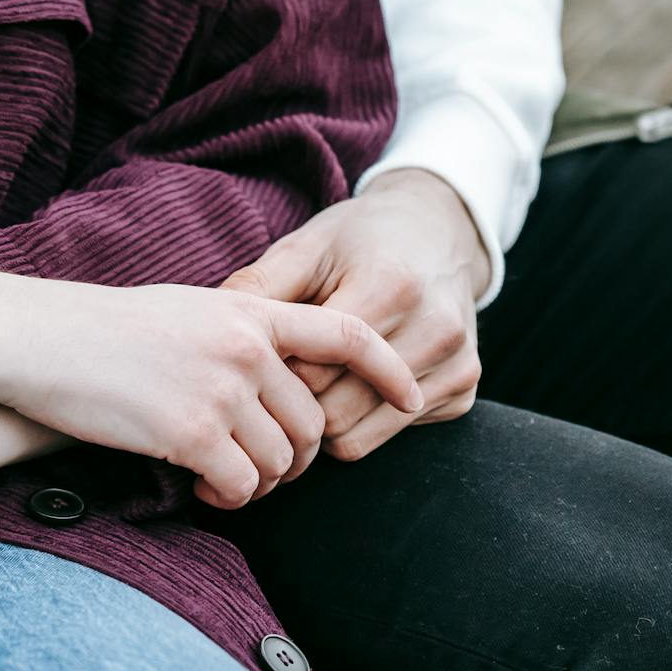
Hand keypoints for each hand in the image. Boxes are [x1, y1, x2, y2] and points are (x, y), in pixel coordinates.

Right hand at [0, 282, 422, 508]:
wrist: (37, 339)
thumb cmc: (103, 330)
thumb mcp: (186, 310)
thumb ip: (238, 333)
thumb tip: (274, 377)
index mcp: (250, 311)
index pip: (346, 334)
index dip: (389, 368)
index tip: (414, 395)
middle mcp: (246, 348)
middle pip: (313, 422)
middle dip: (300, 458)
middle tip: (267, 470)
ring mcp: (220, 390)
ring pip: (281, 462)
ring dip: (260, 482)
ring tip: (223, 477)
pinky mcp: (190, 432)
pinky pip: (241, 486)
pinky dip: (229, 497)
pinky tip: (203, 487)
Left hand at [222, 169, 487, 460]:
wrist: (439, 232)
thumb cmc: (360, 240)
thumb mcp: (308, 246)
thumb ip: (260, 286)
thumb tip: (205, 329)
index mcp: (390, 286)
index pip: (313, 370)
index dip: (278, 373)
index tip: (266, 361)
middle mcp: (435, 328)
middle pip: (335, 411)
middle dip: (299, 403)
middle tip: (283, 381)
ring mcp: (457, 363)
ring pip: (361, 436)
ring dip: (327, 420)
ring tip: (315, 384)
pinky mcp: (466, 391)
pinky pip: (390, 438)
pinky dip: (362, 422)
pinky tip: (355, 387)